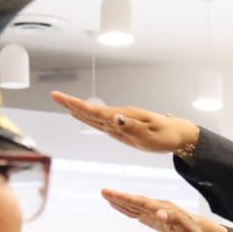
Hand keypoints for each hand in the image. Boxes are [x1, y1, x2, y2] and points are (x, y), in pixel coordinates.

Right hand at [51, 91, 199, 154]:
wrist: (178, 135)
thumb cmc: (166, 136)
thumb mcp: (149, 135)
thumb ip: (130, 127)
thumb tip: (113, 117)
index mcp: (123, 117)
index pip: (95, 112)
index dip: (76, 105)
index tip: (60, 97)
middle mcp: (119, 117)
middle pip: (91, 111)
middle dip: (72, 104)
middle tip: (54, 95)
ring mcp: (120, 122)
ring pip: (94, 116)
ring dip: (78, 109)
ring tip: (63, 103)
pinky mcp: (122, 128)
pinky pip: (101, 122)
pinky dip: (88, 118)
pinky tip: (81, 115)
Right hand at [102, 189, 204, 231]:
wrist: (198, 228)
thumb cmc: (193, 230)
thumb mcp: (186, 228)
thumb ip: (174, 219)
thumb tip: (159, 213)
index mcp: (162, 208)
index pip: (141, 202)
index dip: (126, 199)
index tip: (113, 195)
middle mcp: (155, 207)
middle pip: (134, 201)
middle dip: (119, 197)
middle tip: (103, 191)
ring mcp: (153, 211)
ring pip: (133, 205)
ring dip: (119, 201)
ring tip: (105, 196)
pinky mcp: (151, 217)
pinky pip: (136, 212)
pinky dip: (125, 208)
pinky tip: (117, 205)